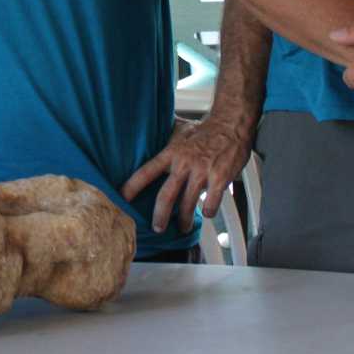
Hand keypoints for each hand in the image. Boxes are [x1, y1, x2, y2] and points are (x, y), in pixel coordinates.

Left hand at [122, 115, 252, 233]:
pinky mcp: (220, 179)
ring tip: (183, 227)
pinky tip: (207, 213)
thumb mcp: (179, 130)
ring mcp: (202, 172)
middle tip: (157, 228)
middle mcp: (184, 164)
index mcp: (171, 153)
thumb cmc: (205, 129)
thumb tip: (146, 132)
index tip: (122, 199)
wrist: (231, 125)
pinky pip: (211, 203)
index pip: (146, 172)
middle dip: (159, 216)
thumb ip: (164, 138)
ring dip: (184, 220)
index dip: (132, 186)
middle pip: (166, 196)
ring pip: (188, 204)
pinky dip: (208, 212)